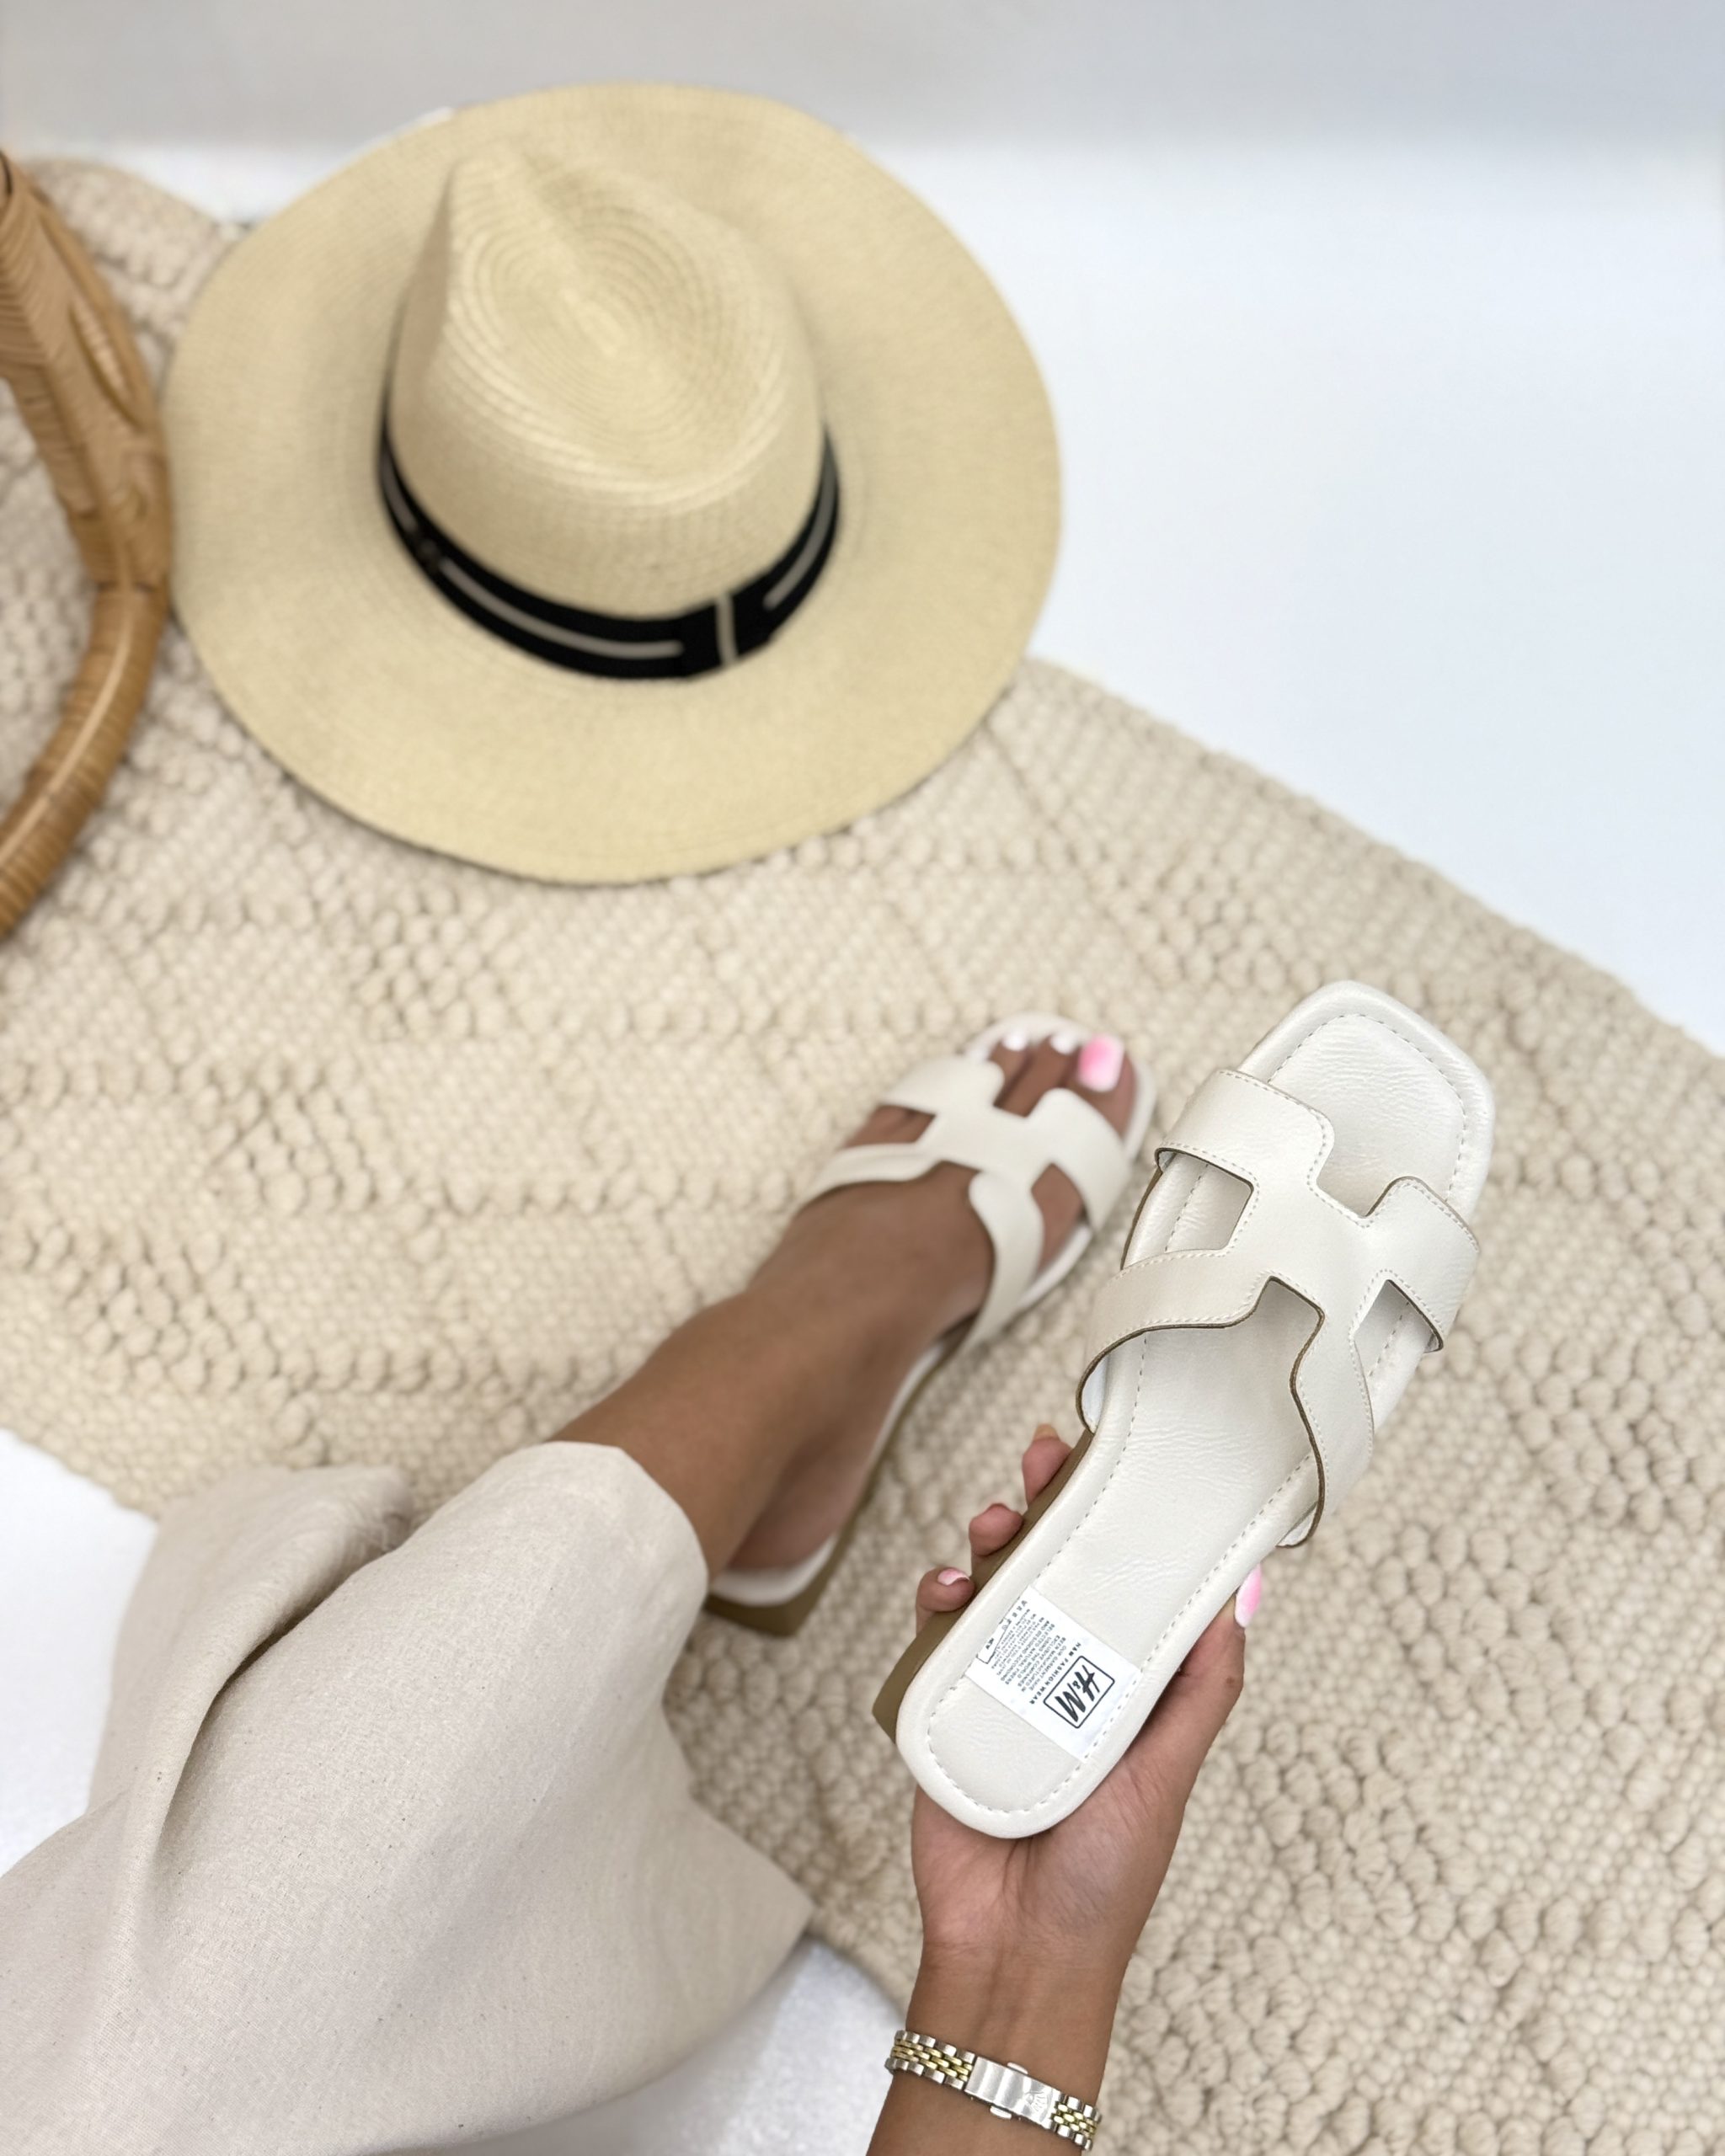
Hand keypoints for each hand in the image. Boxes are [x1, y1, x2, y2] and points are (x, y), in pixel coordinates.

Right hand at [900, 1429, 1254, 2104]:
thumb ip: (1202, 1686)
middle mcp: (1059, 1673)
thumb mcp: (1171, 1771)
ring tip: (993, 1524)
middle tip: (1043, 1460)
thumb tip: (1246, 1593)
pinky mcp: (943, 1706)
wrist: (1019, 1951)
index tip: (1109, 1458)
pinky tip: (947, 1587)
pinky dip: (937, 1599)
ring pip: (989, 1587)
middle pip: (1048, 1565)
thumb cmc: (1107, 1876)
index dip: (1112, 1516)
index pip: (1118, 1578)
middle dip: (1044, 1504)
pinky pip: (935, 1635)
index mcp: (1120, 1682)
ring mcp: (997, 1686)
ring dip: (989, 1541)